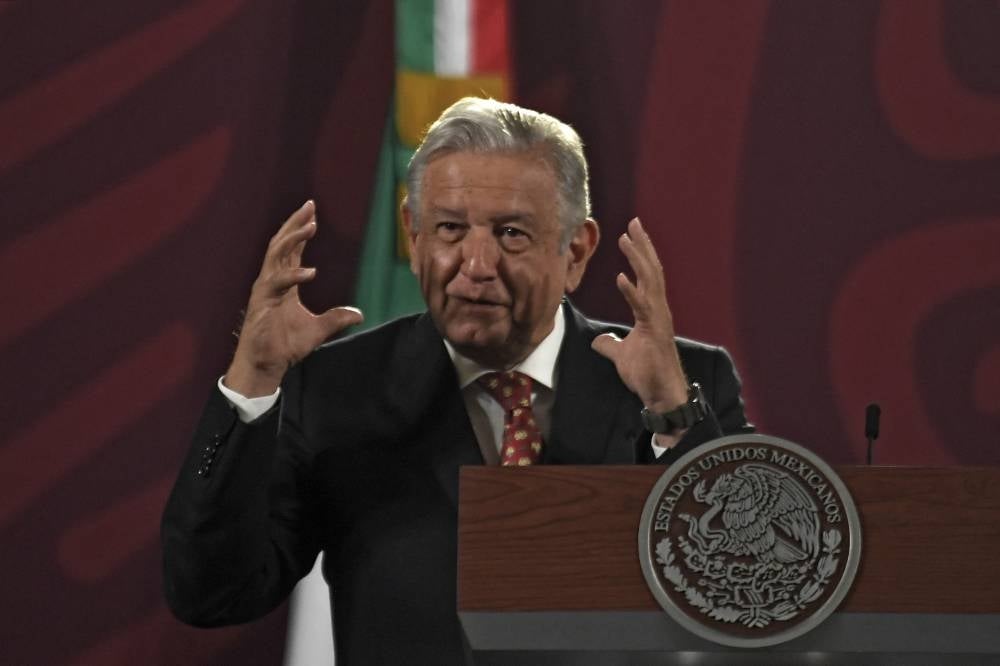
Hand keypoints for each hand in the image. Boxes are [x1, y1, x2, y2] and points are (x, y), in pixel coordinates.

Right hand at [224, 201, 363, 396]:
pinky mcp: (261, 302)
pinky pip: (277, 283)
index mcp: (284, 283)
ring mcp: (265, 289)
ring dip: (293, 239)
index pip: (291, 250)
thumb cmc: (284, 346)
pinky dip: (293, 275)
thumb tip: (359, 314)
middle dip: (295, 224)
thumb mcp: (318, 330)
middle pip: (281, 244)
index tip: (313, 214)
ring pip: (276, 255)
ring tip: (310, 226)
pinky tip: (310, 272)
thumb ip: (336, 319)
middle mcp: (272, 281)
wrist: (265, 365)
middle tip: (310, 206)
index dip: (300, 231)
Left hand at [591, 217, 688, 420]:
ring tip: (626, 238)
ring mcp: (658, 319)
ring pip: (650, 282)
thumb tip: (598, 340)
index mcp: (651, 311)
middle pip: (651, 270)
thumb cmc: (646, 375)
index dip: (639, 253)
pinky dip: (632, 292)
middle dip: (642, 245)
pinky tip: (620, 278)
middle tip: (633, 222)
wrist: (661, 396)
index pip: (647, 275)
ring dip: (638, 259)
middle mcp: (658, 310)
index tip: (630, 232)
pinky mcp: (655, 333)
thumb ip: (610, 344)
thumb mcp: (621, 355)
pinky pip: (642, 308)